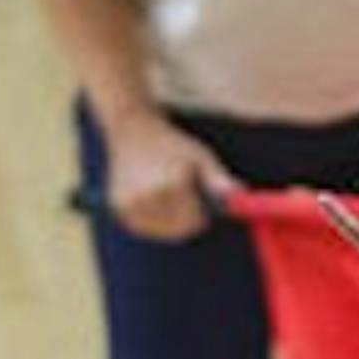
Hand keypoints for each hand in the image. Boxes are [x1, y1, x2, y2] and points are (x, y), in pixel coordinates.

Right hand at [105, 112, 238, 239]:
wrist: (132, 127)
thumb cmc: (173, 144)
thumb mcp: (201, 157)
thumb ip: (219, 179)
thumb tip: (240, 195)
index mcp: (170, 184)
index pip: (196, 221)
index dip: (201, 211)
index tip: (193, 191)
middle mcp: (148, 196)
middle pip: (179, 230)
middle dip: (186, 217)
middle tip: (177, 190)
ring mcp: (130, 203)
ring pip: (162, 232)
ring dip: (169, 220)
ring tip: (162, 189)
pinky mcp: (118, 207)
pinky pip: (145, 227)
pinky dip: (152, 220)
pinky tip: (149, 196)